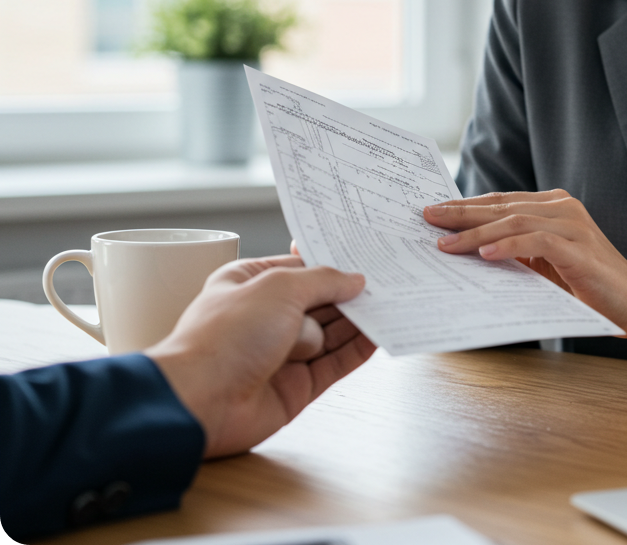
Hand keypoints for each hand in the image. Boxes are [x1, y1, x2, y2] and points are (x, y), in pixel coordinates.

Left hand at [146, 256, 374, 457]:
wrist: (200, 402)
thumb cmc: (225, 337)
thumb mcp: (279, 288)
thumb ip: (323, 280)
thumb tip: (355, 280)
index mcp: (251, 283)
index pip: (301, 268)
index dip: (332, 263)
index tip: (365, 255)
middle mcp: (267, 317)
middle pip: (321, 300)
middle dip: (351, 293)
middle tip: (389, 281)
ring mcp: (282, 353)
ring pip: (332, 333)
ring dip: (359, 321)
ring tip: (394, 304)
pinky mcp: (296, 387)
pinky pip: (335, 364)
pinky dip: (357, 351)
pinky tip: (380, 336)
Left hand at [424, 191, 626, 375]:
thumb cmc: (589, 288)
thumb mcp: (545, 267)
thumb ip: (516, 253)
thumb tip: (467, 254)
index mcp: (552, 207)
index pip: (499, 202)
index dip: (464, 206)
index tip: (430, 213)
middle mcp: (562, 208)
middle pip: (501, 205)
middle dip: (459, 212)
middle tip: (425, 217)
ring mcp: (572, 225)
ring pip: (513, 219)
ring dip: (474, 232)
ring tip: (444, 243)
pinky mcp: (579, 248)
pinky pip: (536, 241)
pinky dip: (508, 245)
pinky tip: (484, 253)